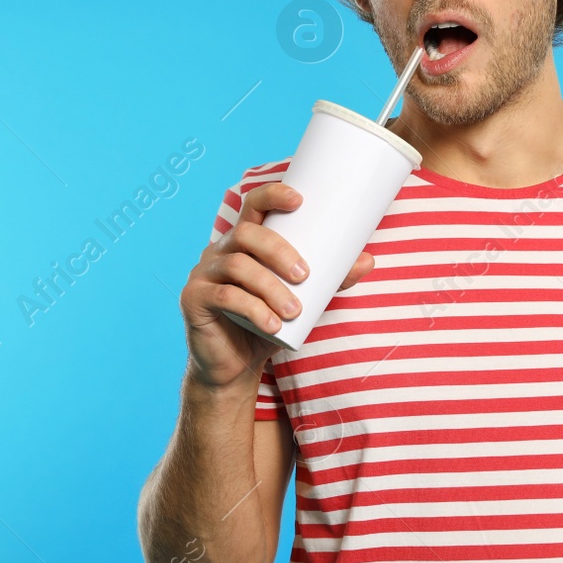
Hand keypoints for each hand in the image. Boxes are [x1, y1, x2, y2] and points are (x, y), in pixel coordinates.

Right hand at [181, 182, 376, 390]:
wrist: (235, 367)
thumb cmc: (270, 325)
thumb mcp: (304, 300)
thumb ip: (331, 280)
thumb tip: (369, 260)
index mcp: (243, 242)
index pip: (253, 206)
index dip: (272, 195)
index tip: (299, 199)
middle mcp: (219, 250)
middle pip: (246, 234)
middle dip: (278, 250)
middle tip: (305, 274)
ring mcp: (203, 273)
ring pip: (237, 266)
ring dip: (270, 287)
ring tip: (295, 310)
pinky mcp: (194, 299)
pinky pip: (224, 296)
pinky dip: (253, 310)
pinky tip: (272, 325)